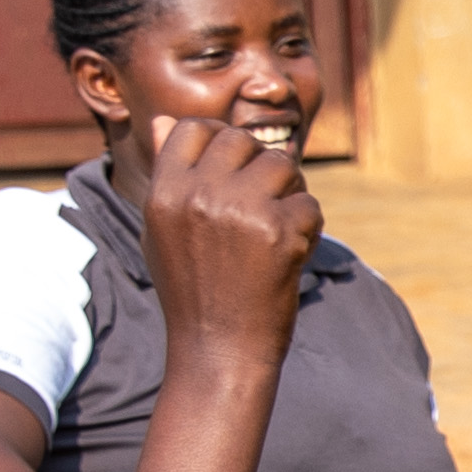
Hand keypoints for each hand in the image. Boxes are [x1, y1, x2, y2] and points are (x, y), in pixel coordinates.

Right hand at [137, 116, 323, 362]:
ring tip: (278, 229)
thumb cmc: (192, 291)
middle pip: (241, 140)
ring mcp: (240, 210)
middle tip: (264, 203)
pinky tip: (291, 256)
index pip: (192, 128)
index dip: (219, 140)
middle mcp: (198, 195)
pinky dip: (307, 230)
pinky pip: (308, 205)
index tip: (234, 168)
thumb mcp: (162, 231)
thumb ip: (168, 175)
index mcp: (164, 193)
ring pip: (282, 166)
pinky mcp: (279, 231)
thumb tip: (164, 120)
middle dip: (259, 165)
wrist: (218, 350)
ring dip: (289, 193)